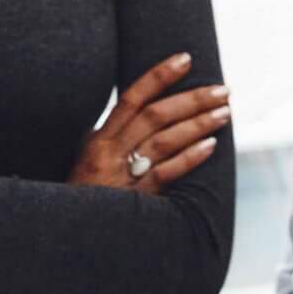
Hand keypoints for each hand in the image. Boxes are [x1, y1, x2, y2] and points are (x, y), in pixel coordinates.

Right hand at [68, 53, 230, 192]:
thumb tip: (135, 112)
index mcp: (98, 139)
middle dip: (191, 99)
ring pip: (164, 141)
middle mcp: (109, 153)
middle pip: (155, 115)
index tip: (186, 58)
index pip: (131, 98)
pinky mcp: (133, 201)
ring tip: (224, 113)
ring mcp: (121, 176)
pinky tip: (210, 147)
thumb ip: (109, 138)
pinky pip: (164, 174)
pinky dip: (188, 159)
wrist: (68, 234)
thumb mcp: (85, 161)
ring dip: (197, 124)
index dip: (158, 76)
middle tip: (223, 90)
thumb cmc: (81, 198)